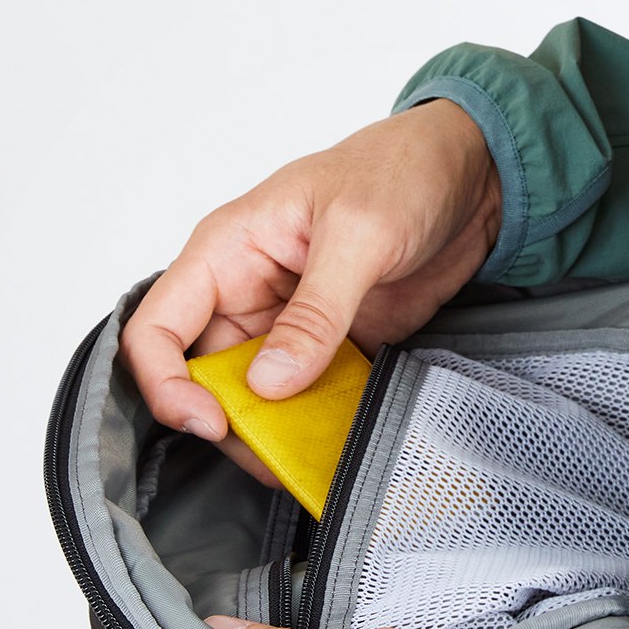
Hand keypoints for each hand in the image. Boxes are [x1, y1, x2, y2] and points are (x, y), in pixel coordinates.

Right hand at [120, 99, 500, 476]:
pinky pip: (309, 399)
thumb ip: (315, 311)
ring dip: (277, 434)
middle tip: (273, 456)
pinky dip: (321, 426)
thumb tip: (268, 383)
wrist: (472, 172)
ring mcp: (291, 322)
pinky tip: (342, 443)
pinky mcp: (333, 344)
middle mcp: (248, 290)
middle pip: (203, 380)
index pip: (157, 329)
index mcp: (228, 250)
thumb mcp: (359, 233)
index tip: (212, 423)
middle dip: (231, 425)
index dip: (168, 386)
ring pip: (255, 399)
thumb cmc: (402, 170)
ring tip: (310, 458)